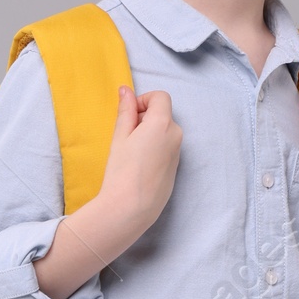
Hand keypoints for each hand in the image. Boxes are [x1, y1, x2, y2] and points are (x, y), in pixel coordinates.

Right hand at [98, 86, 182, 238]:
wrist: (132, 207)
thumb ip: (126, 111)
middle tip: (125, 135)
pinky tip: (139, 164)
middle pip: (163, 114)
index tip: (129, 114)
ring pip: (164, 131)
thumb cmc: (122, 171)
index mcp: (163, 123)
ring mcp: (178, 152)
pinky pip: (166, 147)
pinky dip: (154, 147)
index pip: (160, 97)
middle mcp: (176, 135)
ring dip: (149, 132)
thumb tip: (126, 91)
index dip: (143, 100)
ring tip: (131, 152)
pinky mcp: (176, 166)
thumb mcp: (120, 136)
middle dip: (144, 118)